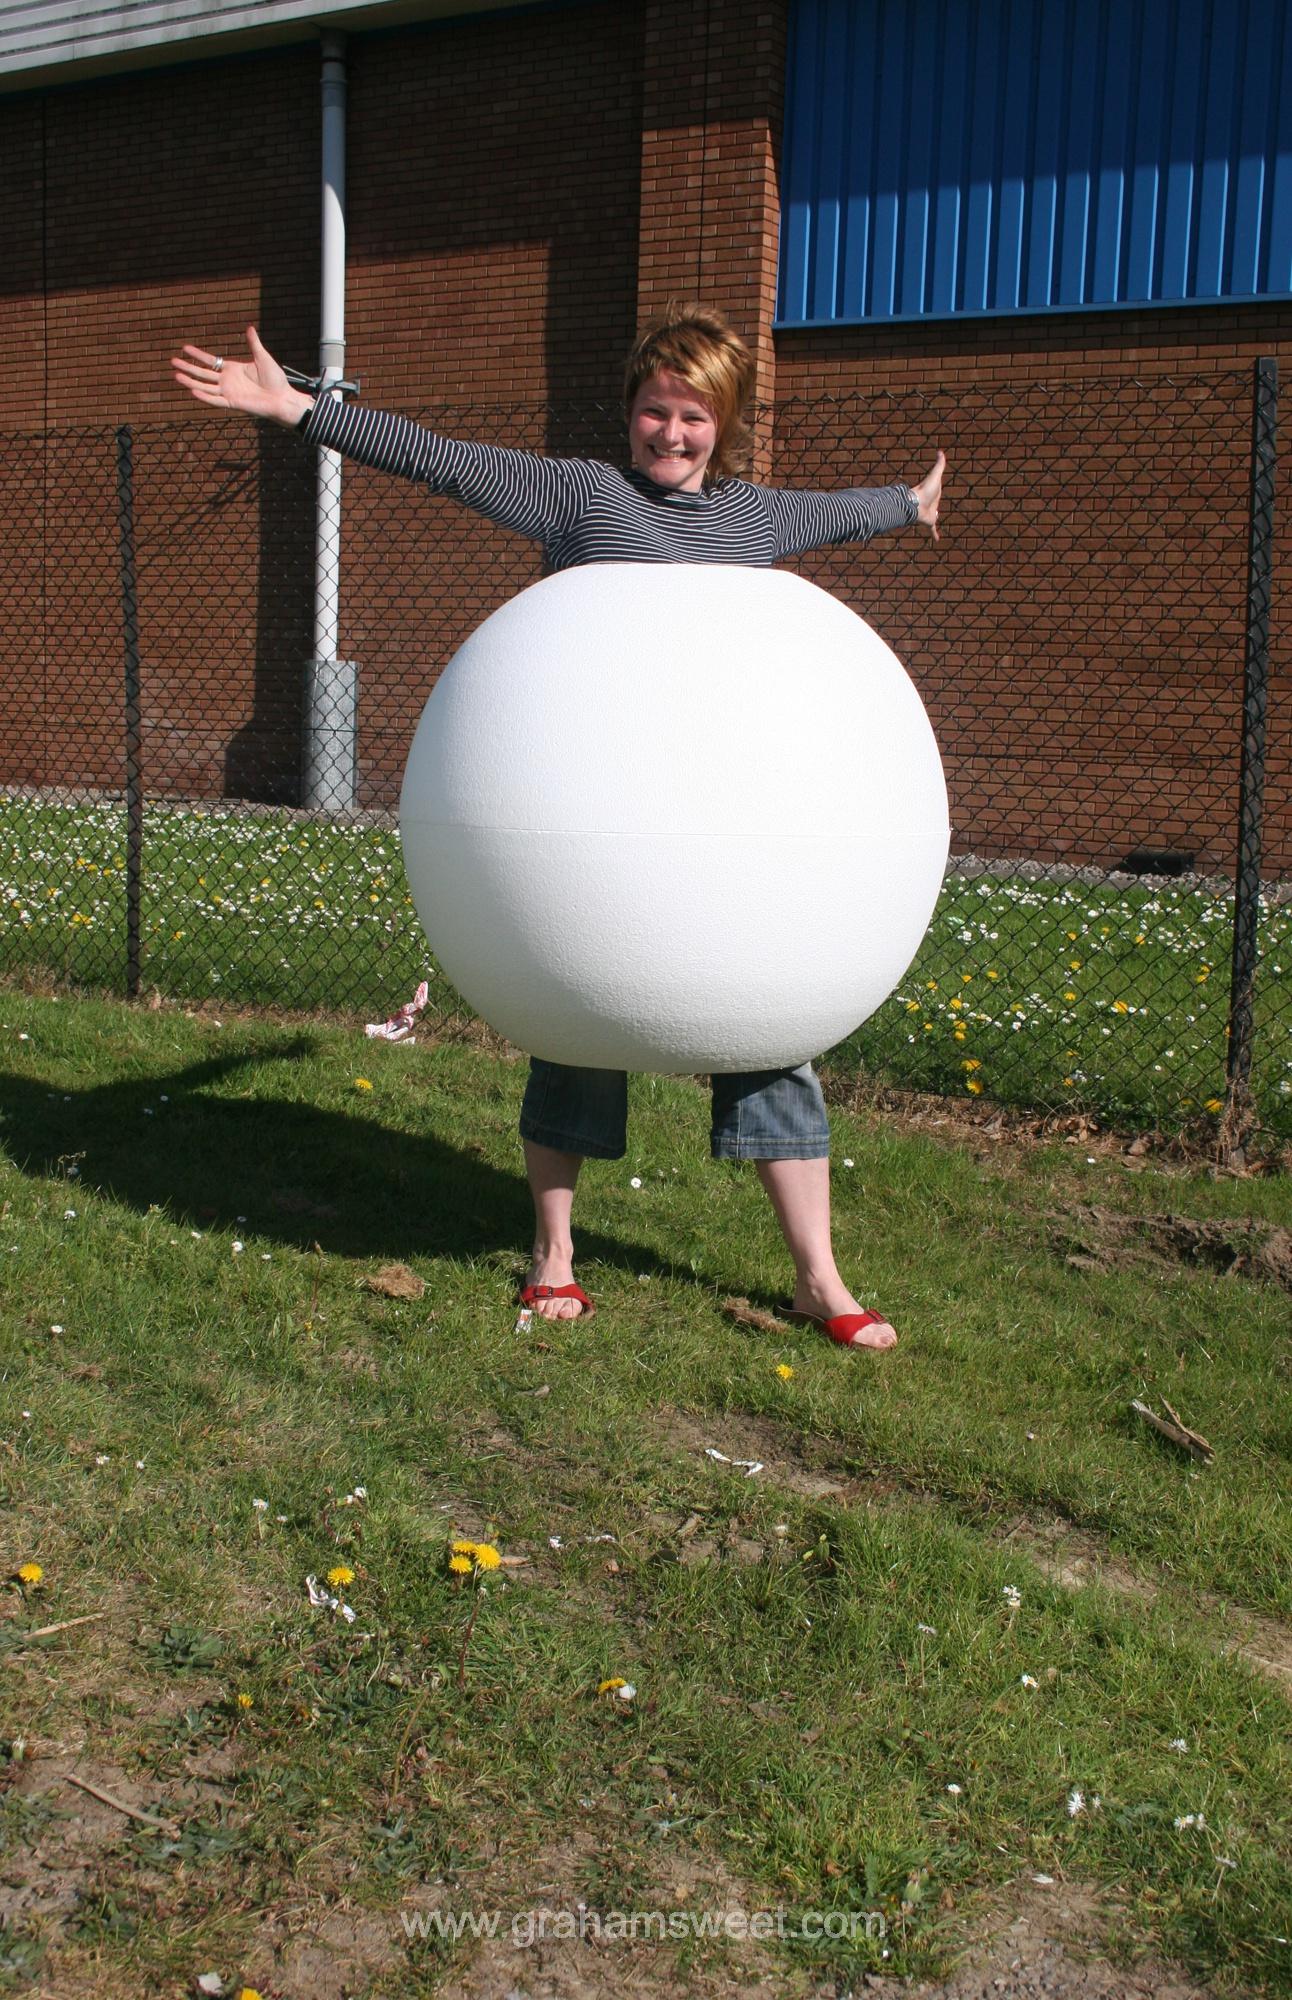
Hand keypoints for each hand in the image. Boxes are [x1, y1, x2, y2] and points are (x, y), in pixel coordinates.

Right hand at [170, 326, 311, 426]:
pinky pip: (215, 400)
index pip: (210, 361)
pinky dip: (204, 396)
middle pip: (203, 373)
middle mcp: (227, 381)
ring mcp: (229, 392)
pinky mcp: (233, 403)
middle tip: (172, 362)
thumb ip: (254, 344)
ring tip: (176, 376)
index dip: (197, 355)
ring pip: (204, 386)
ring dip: (190, 381)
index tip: (184, 348)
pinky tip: (193, 390)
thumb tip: (249, 328)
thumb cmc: (276, 380)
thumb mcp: (263, 358)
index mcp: (233, 369)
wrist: (283, 398)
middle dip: (188, 367)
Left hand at [910, 449, 945, 540]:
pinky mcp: (930, 521)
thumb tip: (940, 451)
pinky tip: (937, 540)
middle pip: (934, 504)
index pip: (936, 490)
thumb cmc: (925, 490)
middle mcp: (932, 503)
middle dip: (935, 504)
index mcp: (933, 493)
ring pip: (933, 516)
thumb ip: (939, 465)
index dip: (937, 488)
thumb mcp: (935, 475)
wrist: (916, 504)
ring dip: (934, 518)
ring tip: (935, 520)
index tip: (936, 486)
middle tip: (936, 505)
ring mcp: (931, 513)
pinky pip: (933, 529)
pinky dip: (935, 534)